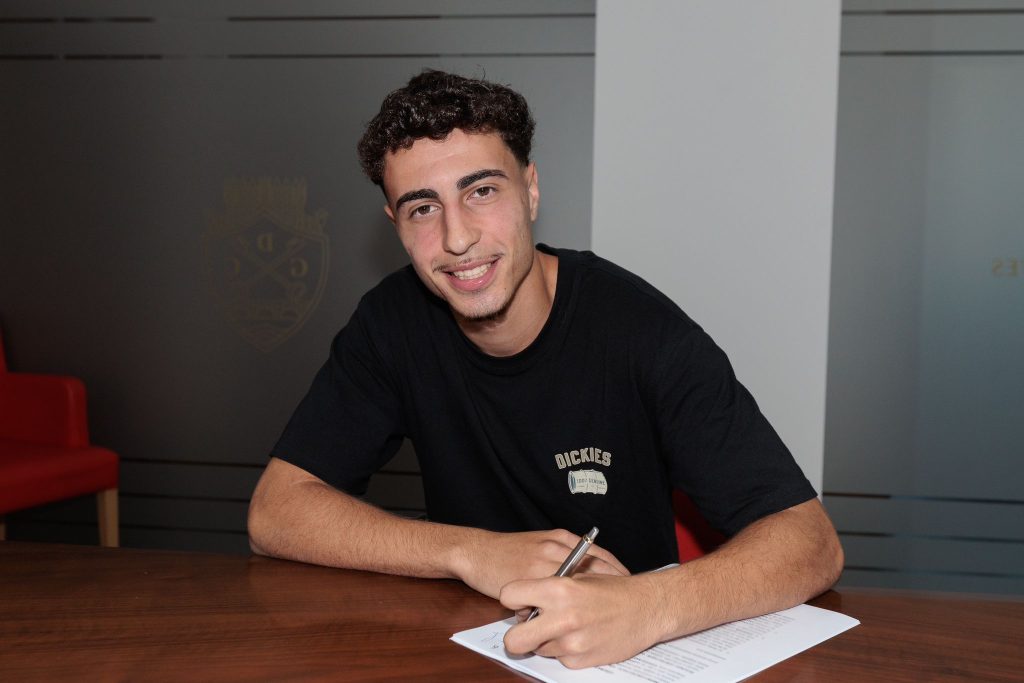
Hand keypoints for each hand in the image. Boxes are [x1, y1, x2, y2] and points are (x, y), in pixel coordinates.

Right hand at [453, 529, 628, 599]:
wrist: (477, 552)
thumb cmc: (509, 551)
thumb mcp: (541, 544)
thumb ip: (562, 556)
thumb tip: (587, 575)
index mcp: (561, 538)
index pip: (598, 553)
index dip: (617, 570)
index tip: (629, 583)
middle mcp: (555, 547)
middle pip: (595, 567)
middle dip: (612, 584)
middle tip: (625, 600)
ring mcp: (543, 563)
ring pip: (577, 582)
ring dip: (591, 598)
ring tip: (603, 613)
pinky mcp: (530, 579)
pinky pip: (553, 596)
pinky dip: (562, 607)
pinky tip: (567, 616)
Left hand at [499, 572, 669, 668]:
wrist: (648, 608)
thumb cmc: (614, 589)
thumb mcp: (578, 575)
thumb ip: (549, 586)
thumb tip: (524, 599)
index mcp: (558, 588)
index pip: (509, 596)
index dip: (512, 598)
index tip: (520, 601)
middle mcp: (561, 618)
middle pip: (514, 640)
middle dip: (517, 635)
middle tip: (528, 627)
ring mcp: (571, 643)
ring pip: (538, 649)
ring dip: (547, 640)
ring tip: (569, 625)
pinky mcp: (580, 661)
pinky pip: (558, 658)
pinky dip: (565, 649)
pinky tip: (582, 635)